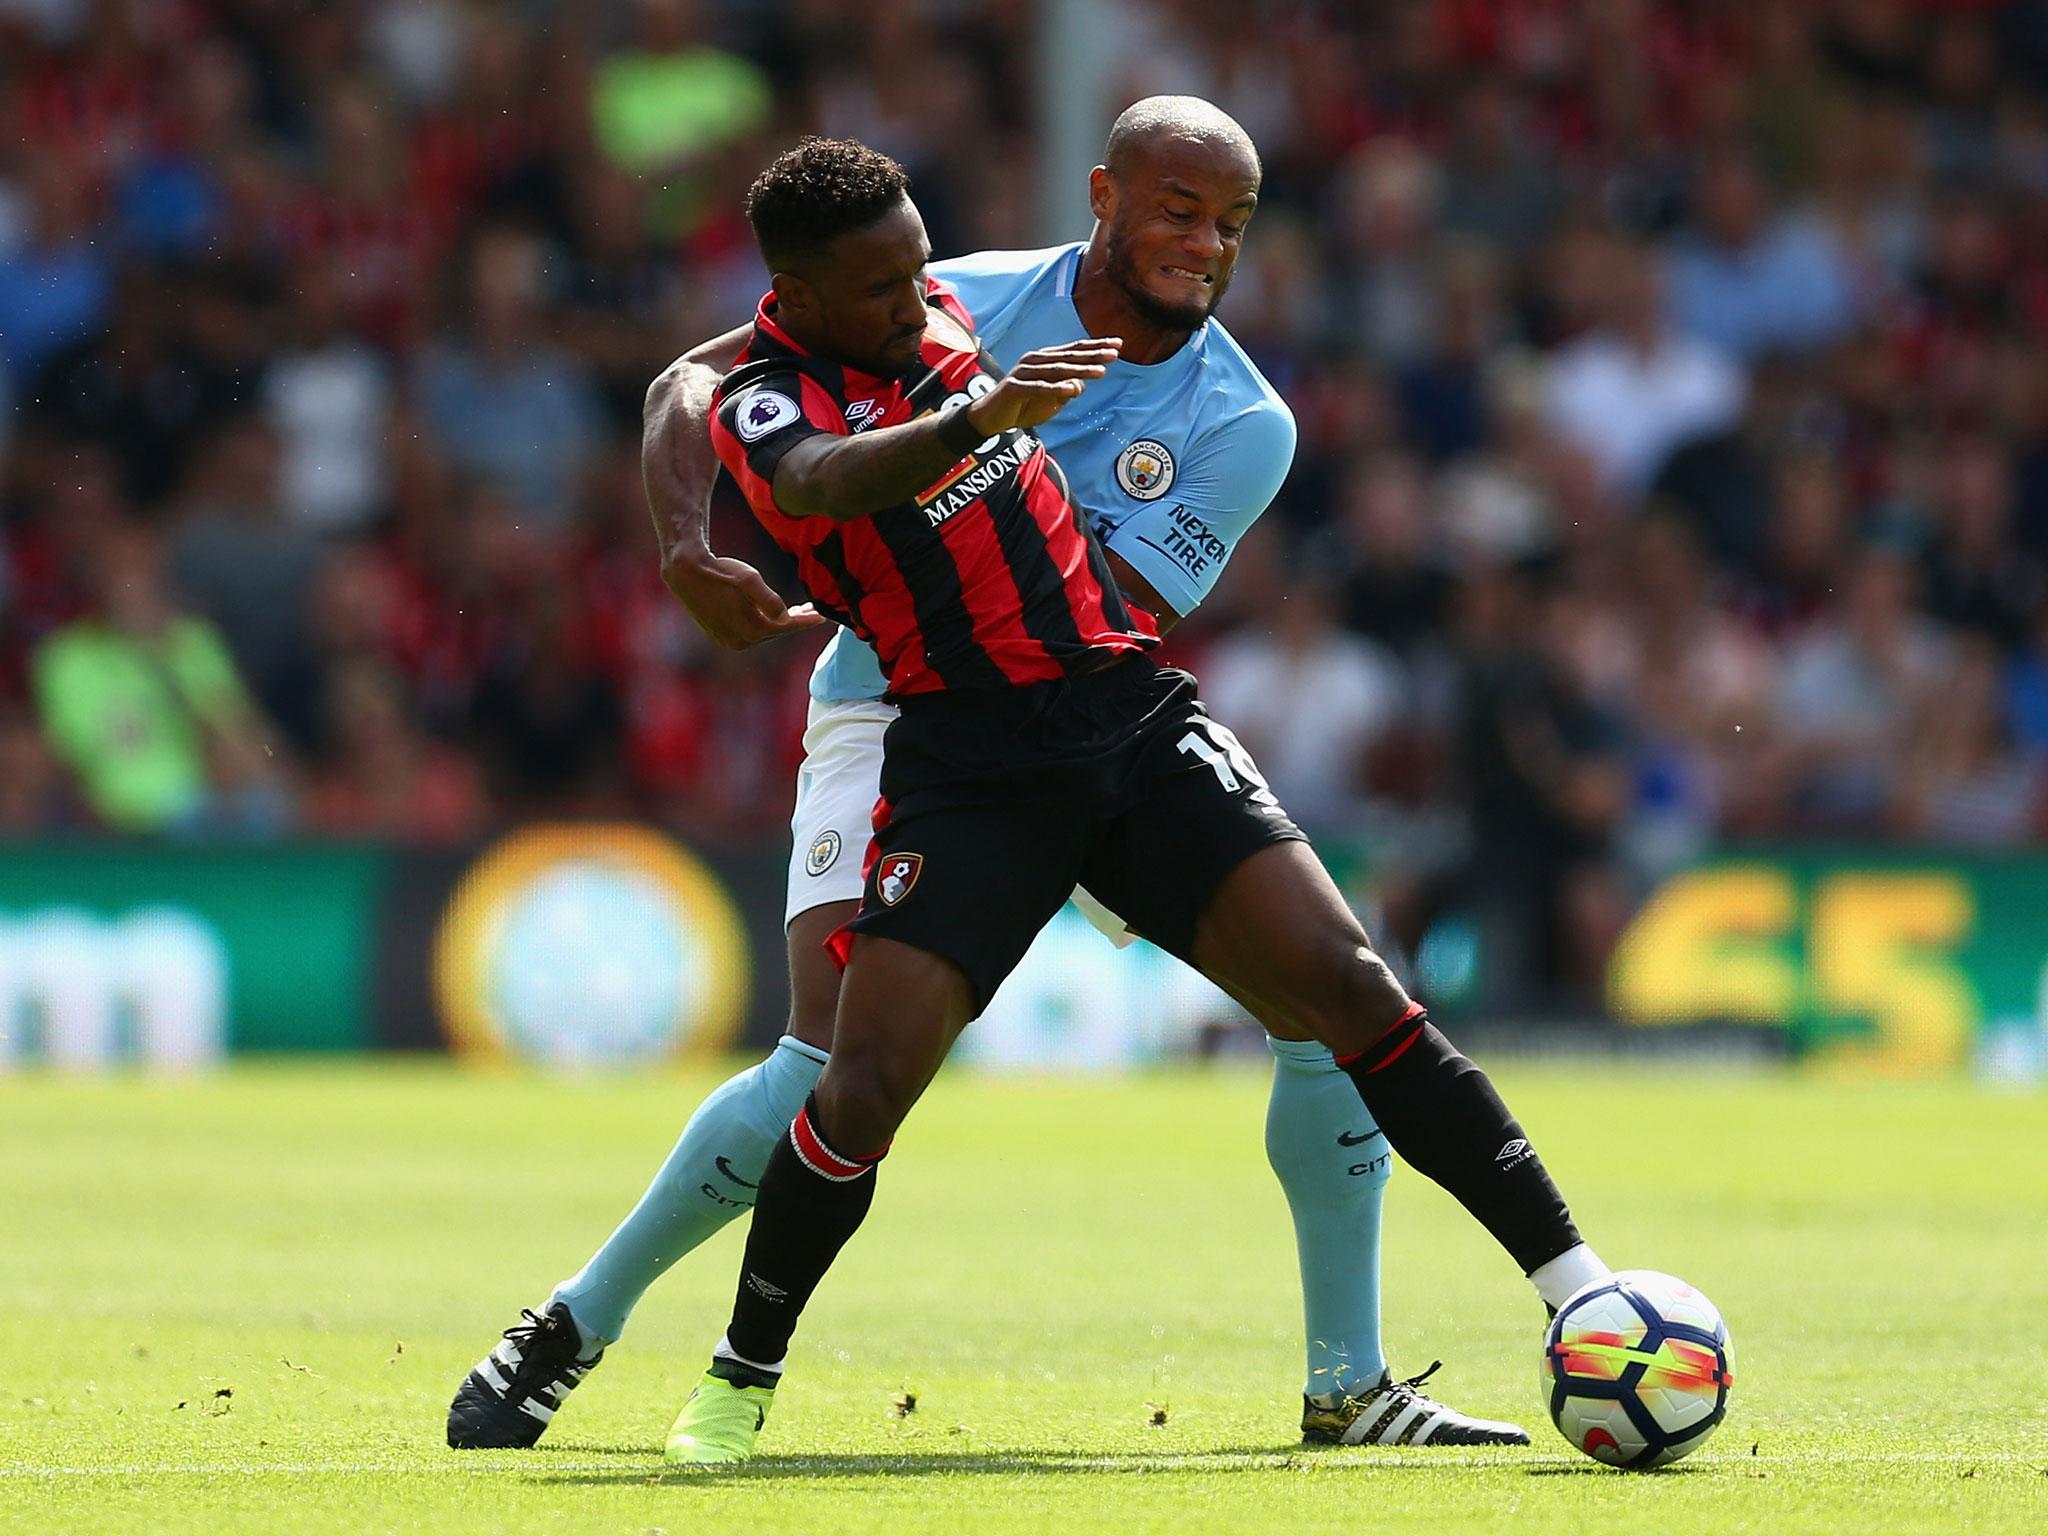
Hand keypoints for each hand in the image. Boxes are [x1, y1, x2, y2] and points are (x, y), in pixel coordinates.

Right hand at [663, 551, 824, 649]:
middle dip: (794, 621)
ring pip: (763, 632)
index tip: (823, 617)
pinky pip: (749, 632)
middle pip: (776, 631)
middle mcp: (740, 641)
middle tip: (812, 610)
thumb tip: (784, 617)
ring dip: (779, 622)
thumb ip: (768, 599)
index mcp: (751, 629)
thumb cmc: (719, 571)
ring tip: (796, 611)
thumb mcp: (748, 578)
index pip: (787, 627)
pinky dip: (763, 623)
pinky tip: (771, 614)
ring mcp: (729, 641)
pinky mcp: (720, 636)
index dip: (806, 621)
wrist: (686, 572)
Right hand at [966, 338, 1121, 435]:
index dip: (1096, 347)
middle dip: (1093, 355)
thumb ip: (1065, 391)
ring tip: (1101, 372)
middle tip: (1114, 354)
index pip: (1074, 350)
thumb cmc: (1022, 406)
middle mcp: (1035, 361)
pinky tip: (1072, 389)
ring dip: (1080, 371)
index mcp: (1045, 359)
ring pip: (1057, 370)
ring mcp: (1023, 372)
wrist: (991, 418)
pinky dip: (1056, 388)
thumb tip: (1080, 384)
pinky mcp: (1014, 387)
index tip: (1118, 345)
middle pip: (1069, 356)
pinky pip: (1039, 388)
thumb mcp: (1050, 400)